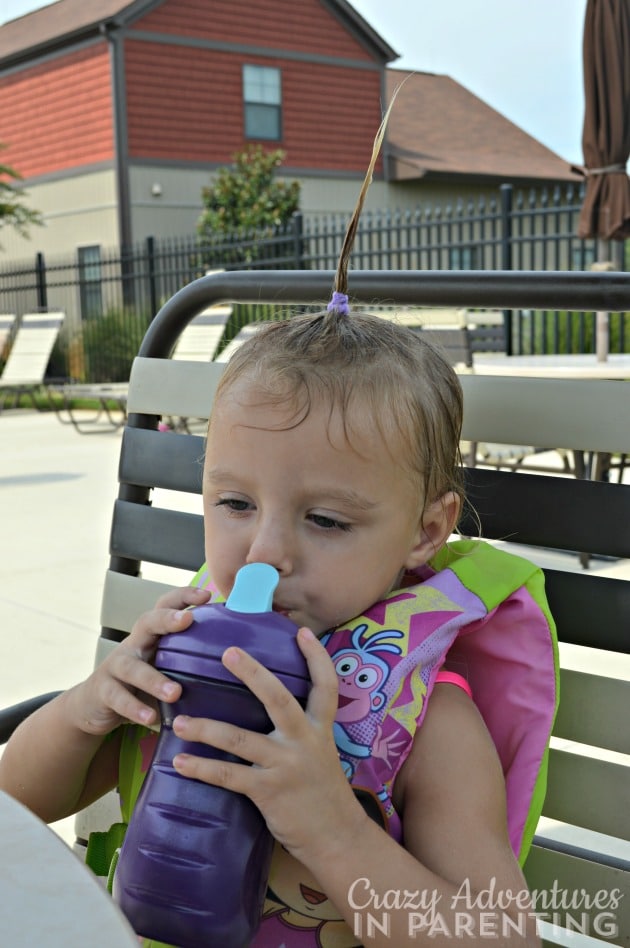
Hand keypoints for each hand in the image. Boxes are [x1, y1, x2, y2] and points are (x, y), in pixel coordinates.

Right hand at [67, 586, 211, 736]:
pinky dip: (135, 709)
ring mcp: (116, 666)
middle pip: (147, 622)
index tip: (208, 595)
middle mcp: (133, 644)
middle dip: (166, 619)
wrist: (94, 704)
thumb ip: (190, 661)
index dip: (184, 596)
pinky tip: (151, 718)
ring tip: (175, 692)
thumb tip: (239, 660)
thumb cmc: (142, 682)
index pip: (166, 606)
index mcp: (152, 635)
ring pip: (132, 667)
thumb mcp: (164, 666)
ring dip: (154, 679)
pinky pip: (118, 698)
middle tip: (187, 620)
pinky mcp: (103, 691)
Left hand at [171, 627, 367, 862]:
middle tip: (227, 652)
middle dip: (252, 673)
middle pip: (278, 698)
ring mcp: (285, 765)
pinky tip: (180, 762)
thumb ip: (301, 730)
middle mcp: (304, 741)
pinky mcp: (268, 791)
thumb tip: (273, 708)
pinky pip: (229, 776)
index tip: (301, 631)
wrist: (337, 837)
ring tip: (179, 720)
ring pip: (241, 739)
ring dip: (206, 728)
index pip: (325, 685)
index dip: (316, 657)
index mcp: (319, 728)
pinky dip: (202, 768)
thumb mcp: (320, 753)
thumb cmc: (323, 793)